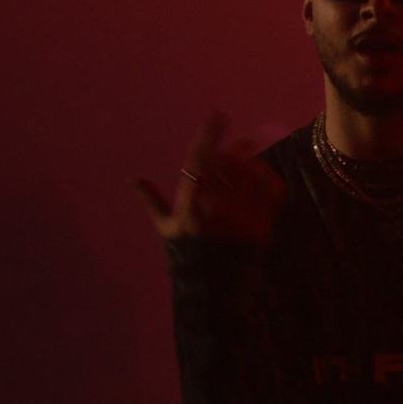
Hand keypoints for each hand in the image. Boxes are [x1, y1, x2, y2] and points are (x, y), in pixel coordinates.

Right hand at [133, 110, 286, 243]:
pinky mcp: (258, 231)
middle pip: (229, 164)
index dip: (208, 134)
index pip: (198, 160)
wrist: (209, 288)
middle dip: (238, 148)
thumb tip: (131, 179)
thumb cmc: (185, 254)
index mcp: (188, 205)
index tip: (217, 115)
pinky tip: (267, 177)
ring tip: (254, 159)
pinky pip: (270, 196)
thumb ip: (151, 200)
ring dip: (254, 162)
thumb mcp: (166, 228)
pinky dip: (270, 181)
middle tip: (245, 140)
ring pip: (251, 176)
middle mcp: (213, 210)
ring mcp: (237, 221)